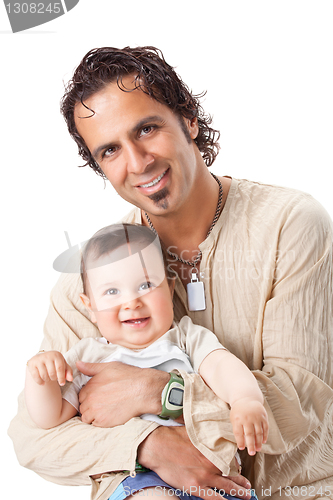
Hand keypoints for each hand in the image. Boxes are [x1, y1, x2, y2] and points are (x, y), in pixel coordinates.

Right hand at [27, 351, 72, 385]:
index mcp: (57, 355)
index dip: (61, 378)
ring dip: (47, 380)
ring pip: (44, 375)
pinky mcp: (32, 363)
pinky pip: (36, 377)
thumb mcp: (63, 365)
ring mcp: (39, 359)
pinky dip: (40, 382)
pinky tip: (42, 382)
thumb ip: (68, 372)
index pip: (60, 368)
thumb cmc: (55, 363)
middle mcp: (47, 355)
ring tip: (48, 379)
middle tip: (53, 378)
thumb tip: (71, 379)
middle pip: (52, 373)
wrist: (41, 358)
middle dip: (54, 379)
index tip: (62, 384)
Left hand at [77, 361, 168, 426]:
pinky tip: (110, 414)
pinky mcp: (103, 422)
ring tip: (105, 410)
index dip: (89, 396)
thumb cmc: (127, 376)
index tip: (98, 396)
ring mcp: (96, 411)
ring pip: (86, 417)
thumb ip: (91, 367)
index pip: (81, 395)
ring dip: (93, 415)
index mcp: (89, 386)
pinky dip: (100, 421)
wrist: (142, 389)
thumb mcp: (108, 367)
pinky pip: (95, 424)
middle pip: (82, 407)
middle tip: (103, 403)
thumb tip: (77, 364)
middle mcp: (90, 399)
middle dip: (90, 406)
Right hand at [138, 426, 252, 499]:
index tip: (239, 468)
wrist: (158, 446)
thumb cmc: (173, 437)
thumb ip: (205, 437)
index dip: (236, 465)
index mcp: (212, 449)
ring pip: (227, 486)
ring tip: (246, 495)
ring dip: (239, 492)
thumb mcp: (193, 432)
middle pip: (232, 473)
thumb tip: (211, 436)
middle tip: (248, 485)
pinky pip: (214, 497)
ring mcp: (204, 475)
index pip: (230, 458)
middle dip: (242, 481)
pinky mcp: (195, 486)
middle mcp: (211, 462)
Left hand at [230, 398, 268, 454]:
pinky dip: (265, 435)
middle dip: (250, 445)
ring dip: (258, 442)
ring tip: (258, 449)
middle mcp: (247, 418)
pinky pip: (265, 428)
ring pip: (258, 432)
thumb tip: (242, 443)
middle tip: (251, 453)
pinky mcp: (263, 416)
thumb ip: (237, 429)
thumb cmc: (238, 412)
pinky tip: (263, 441)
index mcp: (237, 419)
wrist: (246, 398)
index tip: (241, 448)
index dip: (240, 441)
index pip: (239, 433)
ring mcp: (256, 417)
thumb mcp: (234, 418)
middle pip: (249, 434)